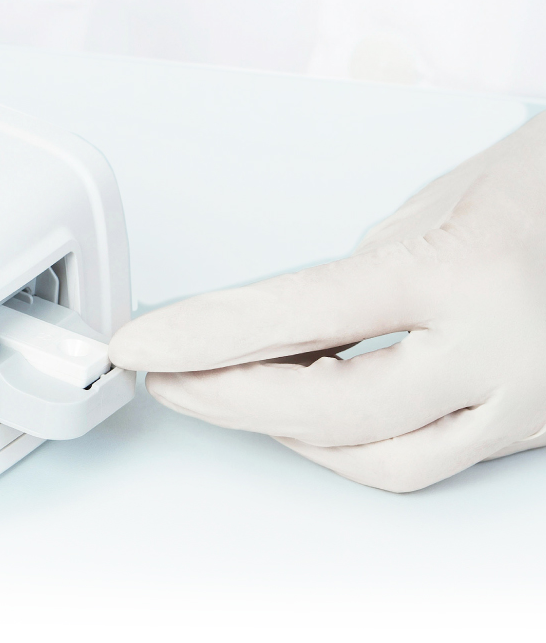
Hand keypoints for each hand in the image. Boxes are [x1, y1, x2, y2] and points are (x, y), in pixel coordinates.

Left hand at [108, 114, 545, 490]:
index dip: (202, 335)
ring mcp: (528, 401)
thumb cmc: (543, 182)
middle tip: (166, 376)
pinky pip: (427, 459)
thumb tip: (278, 331)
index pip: (300, 314)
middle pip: (331, 412)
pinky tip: (305, 413)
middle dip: (227, 399)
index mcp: (465, 271)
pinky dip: (353, 445)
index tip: (138, 343)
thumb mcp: (435, 203)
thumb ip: (357, 278)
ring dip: (285, 433)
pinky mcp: (537, 427)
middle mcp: (500, 350)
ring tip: (222, 394)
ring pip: (379, 461)